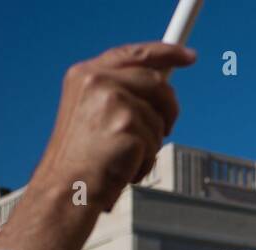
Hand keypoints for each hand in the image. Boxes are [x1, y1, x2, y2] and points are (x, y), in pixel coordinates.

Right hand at [0, 42, 195, 249]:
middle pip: (157, 82)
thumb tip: (160, 88)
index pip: (133, 53)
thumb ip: (119, 94)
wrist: (66, 190)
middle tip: (170, 128)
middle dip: (169, 107)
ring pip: (159, 116)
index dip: (165, 52)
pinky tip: (125, 170)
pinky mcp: (127, 122)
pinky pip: (156, 140)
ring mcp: (112, 98)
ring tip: (125, 159)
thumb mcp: (92, 116)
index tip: (188, 56)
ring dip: (152, 142)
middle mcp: (96, 79)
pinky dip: (147, 160)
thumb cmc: (81, 163)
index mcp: (84, 74)